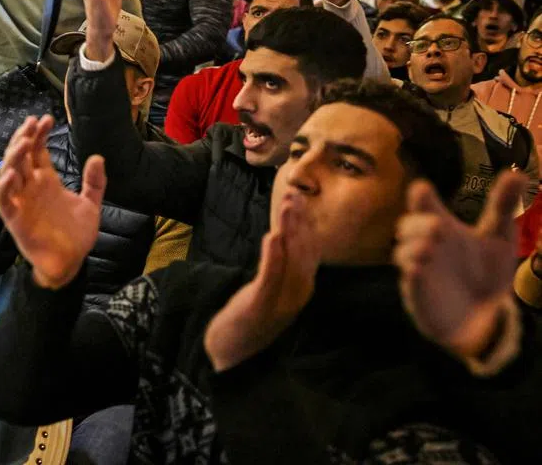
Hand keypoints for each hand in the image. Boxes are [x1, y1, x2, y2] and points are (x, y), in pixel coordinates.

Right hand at [0, 116, 104, 289]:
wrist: (71, 263)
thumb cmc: (77, 235)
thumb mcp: (91, 204)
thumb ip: (94, 182)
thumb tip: (98, 156)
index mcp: (47, 181)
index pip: (37, 151)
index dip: (39, 134)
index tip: (47, 119)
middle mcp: (31, 188)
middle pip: (20, 157)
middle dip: (24, 138)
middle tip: (32, 123)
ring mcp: (21, 202)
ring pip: (9, 174)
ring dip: (13, 157)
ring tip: (24, 143)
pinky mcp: (14, 219)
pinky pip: (3, 201)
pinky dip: (3, 188)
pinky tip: (11, 175)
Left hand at [203, 197, 319, 371]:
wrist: (232, 349)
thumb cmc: (254, 313)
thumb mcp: (274, 287)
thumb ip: (283, 263)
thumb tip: (288, 232)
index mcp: (303, 287)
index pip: (310, 250)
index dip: (307, 223)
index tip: (301, 198)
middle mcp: (298, 293)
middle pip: (304, 251)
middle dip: (300, 221)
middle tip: (296, 194)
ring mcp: (282, 301)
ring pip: (290, 260)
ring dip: (290, 231)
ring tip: (287, 207)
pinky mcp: (261, 306)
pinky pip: (271, 278)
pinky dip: (274, 257)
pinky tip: (273, 237)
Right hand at [395, 171, 524, 358]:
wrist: (487, 316)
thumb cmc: (487, 272)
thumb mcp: (500, 236)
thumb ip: (503, 205)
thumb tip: (519, 174)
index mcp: (441, 227)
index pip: (423, 205)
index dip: (420, 196)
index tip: (423, 190)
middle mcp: (426, 245)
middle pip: (407, 226)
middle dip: (417, 224)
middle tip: (438, 226)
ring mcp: (420, 269)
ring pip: (403, 254)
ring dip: (413, 248)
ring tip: (430, 249)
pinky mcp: (419, 295)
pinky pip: (409, 283)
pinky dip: (413, 275)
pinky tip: (420, 270)